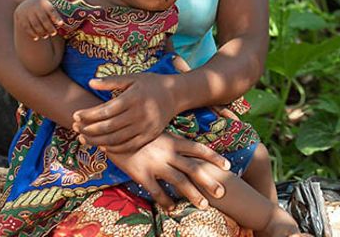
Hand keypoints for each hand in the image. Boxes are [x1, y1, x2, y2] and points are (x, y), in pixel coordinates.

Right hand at [14, 0, 63, 40]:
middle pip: (44, 19)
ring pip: (35, 24)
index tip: (61, 24)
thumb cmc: (42, 6)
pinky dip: (32, 33)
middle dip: (49, 28)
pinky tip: (36, 38)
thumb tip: (66, 21)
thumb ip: (55, 10)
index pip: (51, 10)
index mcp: (44, 3)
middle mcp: (36, 7)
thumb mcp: (48, 4)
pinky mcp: (21, 18)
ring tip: (46, 36)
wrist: (26, 3)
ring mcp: (28, 13)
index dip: (56, 17)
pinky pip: (27, 27)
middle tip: (54, 33)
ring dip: (41, 32)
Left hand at [73, 72, 178, 152]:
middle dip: (88, 129)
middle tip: (75, 129)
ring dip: (97, 141)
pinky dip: (114, 148)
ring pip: (116, 139)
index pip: (105, 110)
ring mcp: (145, 126)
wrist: (175, 94)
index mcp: (133, 98)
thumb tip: (90, 82)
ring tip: (83, 139)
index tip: (75, 115)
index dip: (88, 115)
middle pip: (108, 127)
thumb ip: (111, 81)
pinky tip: (103, 146)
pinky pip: (129, 146)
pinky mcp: (150, 135)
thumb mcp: (132, 77)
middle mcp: (139, 113)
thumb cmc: (151, 84)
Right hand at [104, 132, 229, 208]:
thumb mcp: (157, 131)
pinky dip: (166, 201)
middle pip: (193, 168)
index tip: (228, 165)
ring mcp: (154, 164)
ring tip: (204, 205)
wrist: (111, 130)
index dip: (214, 157)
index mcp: (173, 140)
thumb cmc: (137, 132)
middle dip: (209, 180)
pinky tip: (172, 208)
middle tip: (222, 192)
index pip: (199, 149)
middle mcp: (167, 152)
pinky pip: (156, 191)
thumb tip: (186, 149)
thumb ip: (172, 141)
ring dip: (193, 195)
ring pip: (178, 182)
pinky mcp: (141, 174)